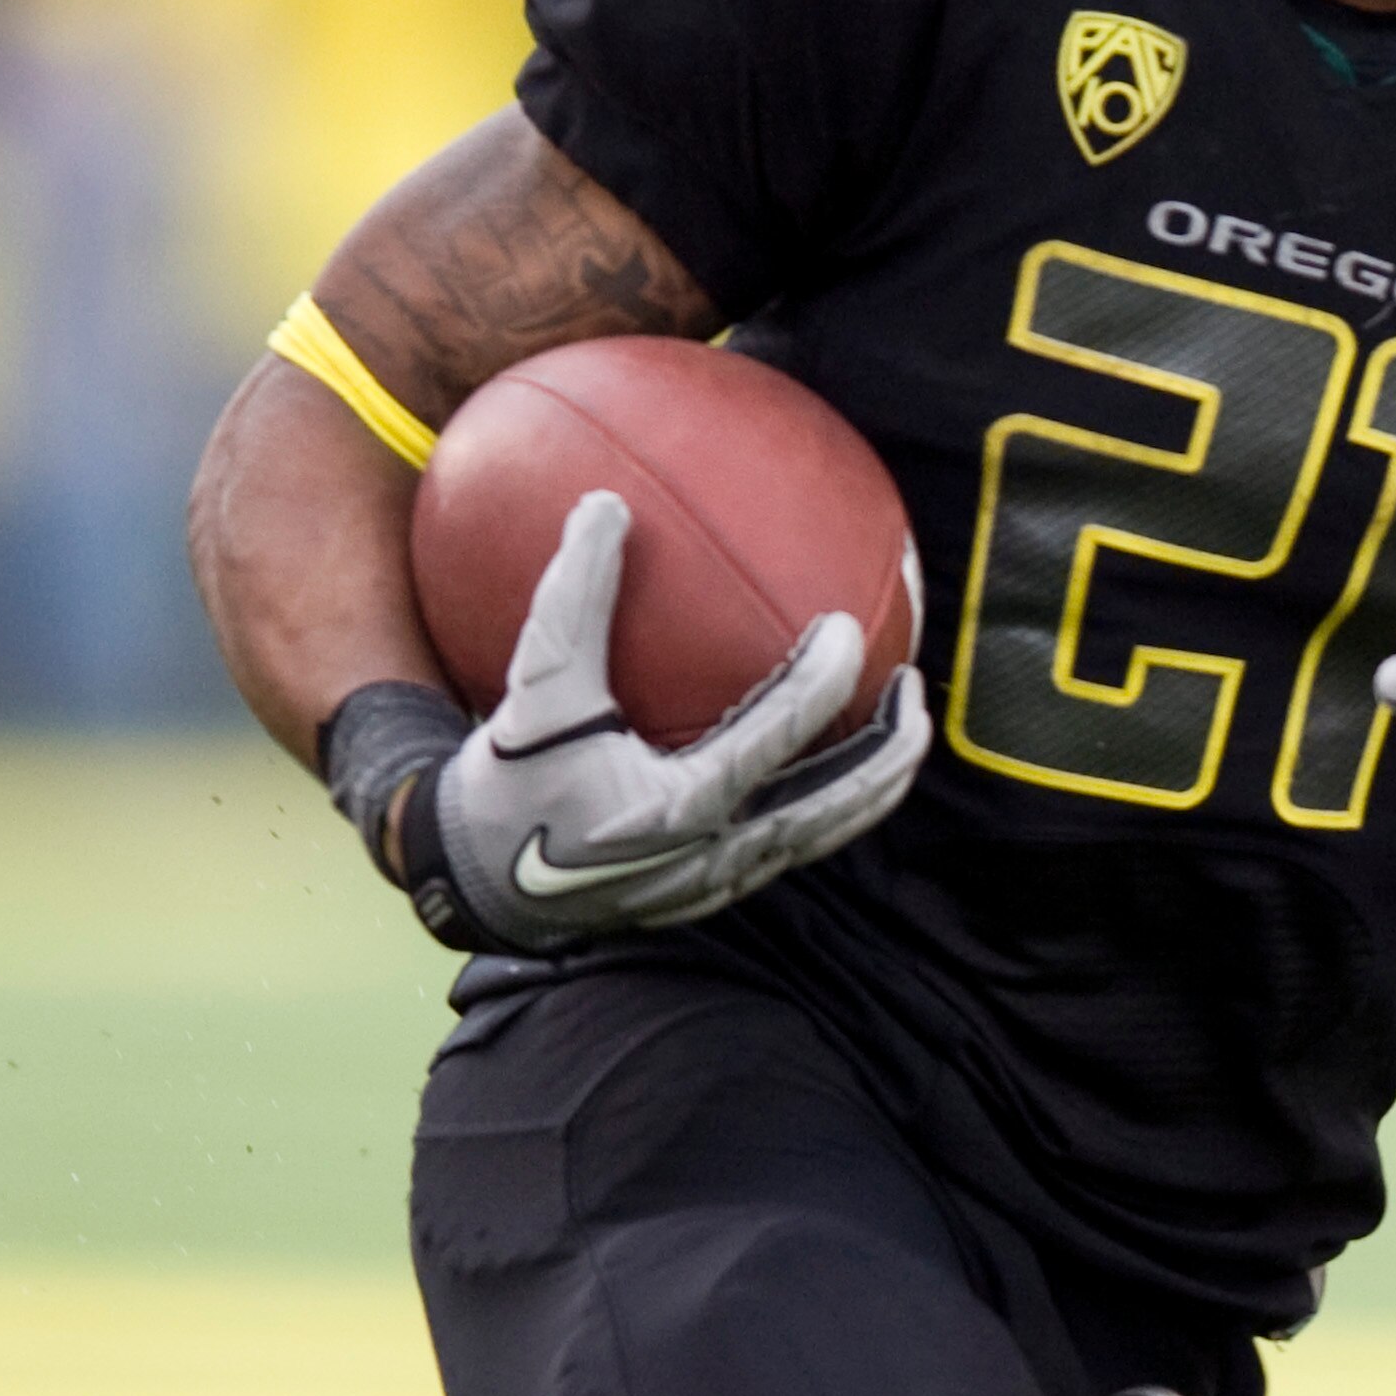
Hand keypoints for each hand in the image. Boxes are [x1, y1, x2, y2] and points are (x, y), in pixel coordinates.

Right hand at [430, 490, 927, 950]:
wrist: (479, 879)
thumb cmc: (508, 780)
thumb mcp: (535, 686)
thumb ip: (573, 598)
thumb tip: (608, 504)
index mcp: (676, 807)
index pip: (775, 739)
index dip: (821, 683)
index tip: (848, 628)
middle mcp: (711, 854)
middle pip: (833, 810)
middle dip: (887, 753)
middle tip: (916, 689)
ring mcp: (719, 881)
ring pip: (823, 837)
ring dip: (873, 784)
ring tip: (904, 727)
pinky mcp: (714, 891)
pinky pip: (794, 843)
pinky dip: (832, 803)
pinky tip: (839, 757)